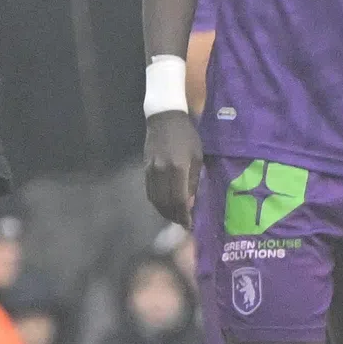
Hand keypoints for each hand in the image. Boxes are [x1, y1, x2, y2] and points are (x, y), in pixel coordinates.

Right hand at [144, 111, 201, 226]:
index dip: (183, 214)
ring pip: (154, 198)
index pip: (178, 199)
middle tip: (182, 224)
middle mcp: (161, 171)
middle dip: (173, 216)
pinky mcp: (145, 168)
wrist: (164, 118)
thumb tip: (190, 202)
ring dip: (164, 211)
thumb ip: (193, 181)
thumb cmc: (187, 136)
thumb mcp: (197, 156)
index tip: (189, 225)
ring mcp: (150, 170)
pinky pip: (149, 191)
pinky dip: (156, 201)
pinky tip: (164, 204)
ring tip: (174, 217)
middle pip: (164, 202)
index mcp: (178, 168)